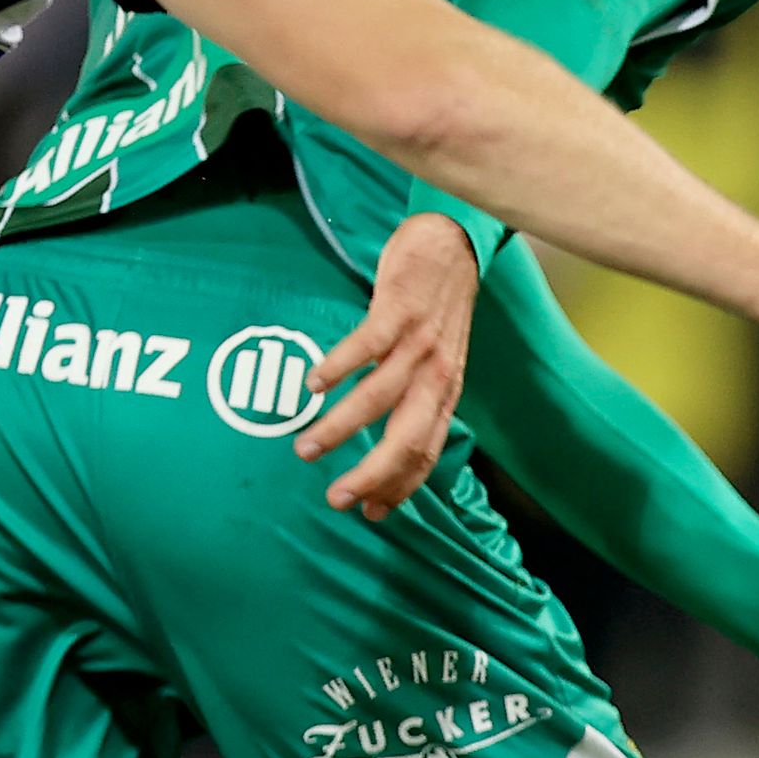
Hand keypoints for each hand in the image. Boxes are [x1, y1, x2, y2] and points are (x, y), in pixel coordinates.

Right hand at [300, 213, 479, 519]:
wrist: (453, 245)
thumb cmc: (437, 308)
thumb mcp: (440, 361)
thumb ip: (419, 399)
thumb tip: (390, 442)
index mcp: (445, 392)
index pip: (426, 452)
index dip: (400, 487)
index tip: (370, 513)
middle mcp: (437, 374)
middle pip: (407, 438)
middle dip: (371, 474)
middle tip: (336, 498)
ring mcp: (420, 342)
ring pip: (379, 397)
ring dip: (340, 427)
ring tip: (305, 447)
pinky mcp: (400, 310)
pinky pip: (366, 346)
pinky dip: (337, 368)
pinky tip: (313, 386)